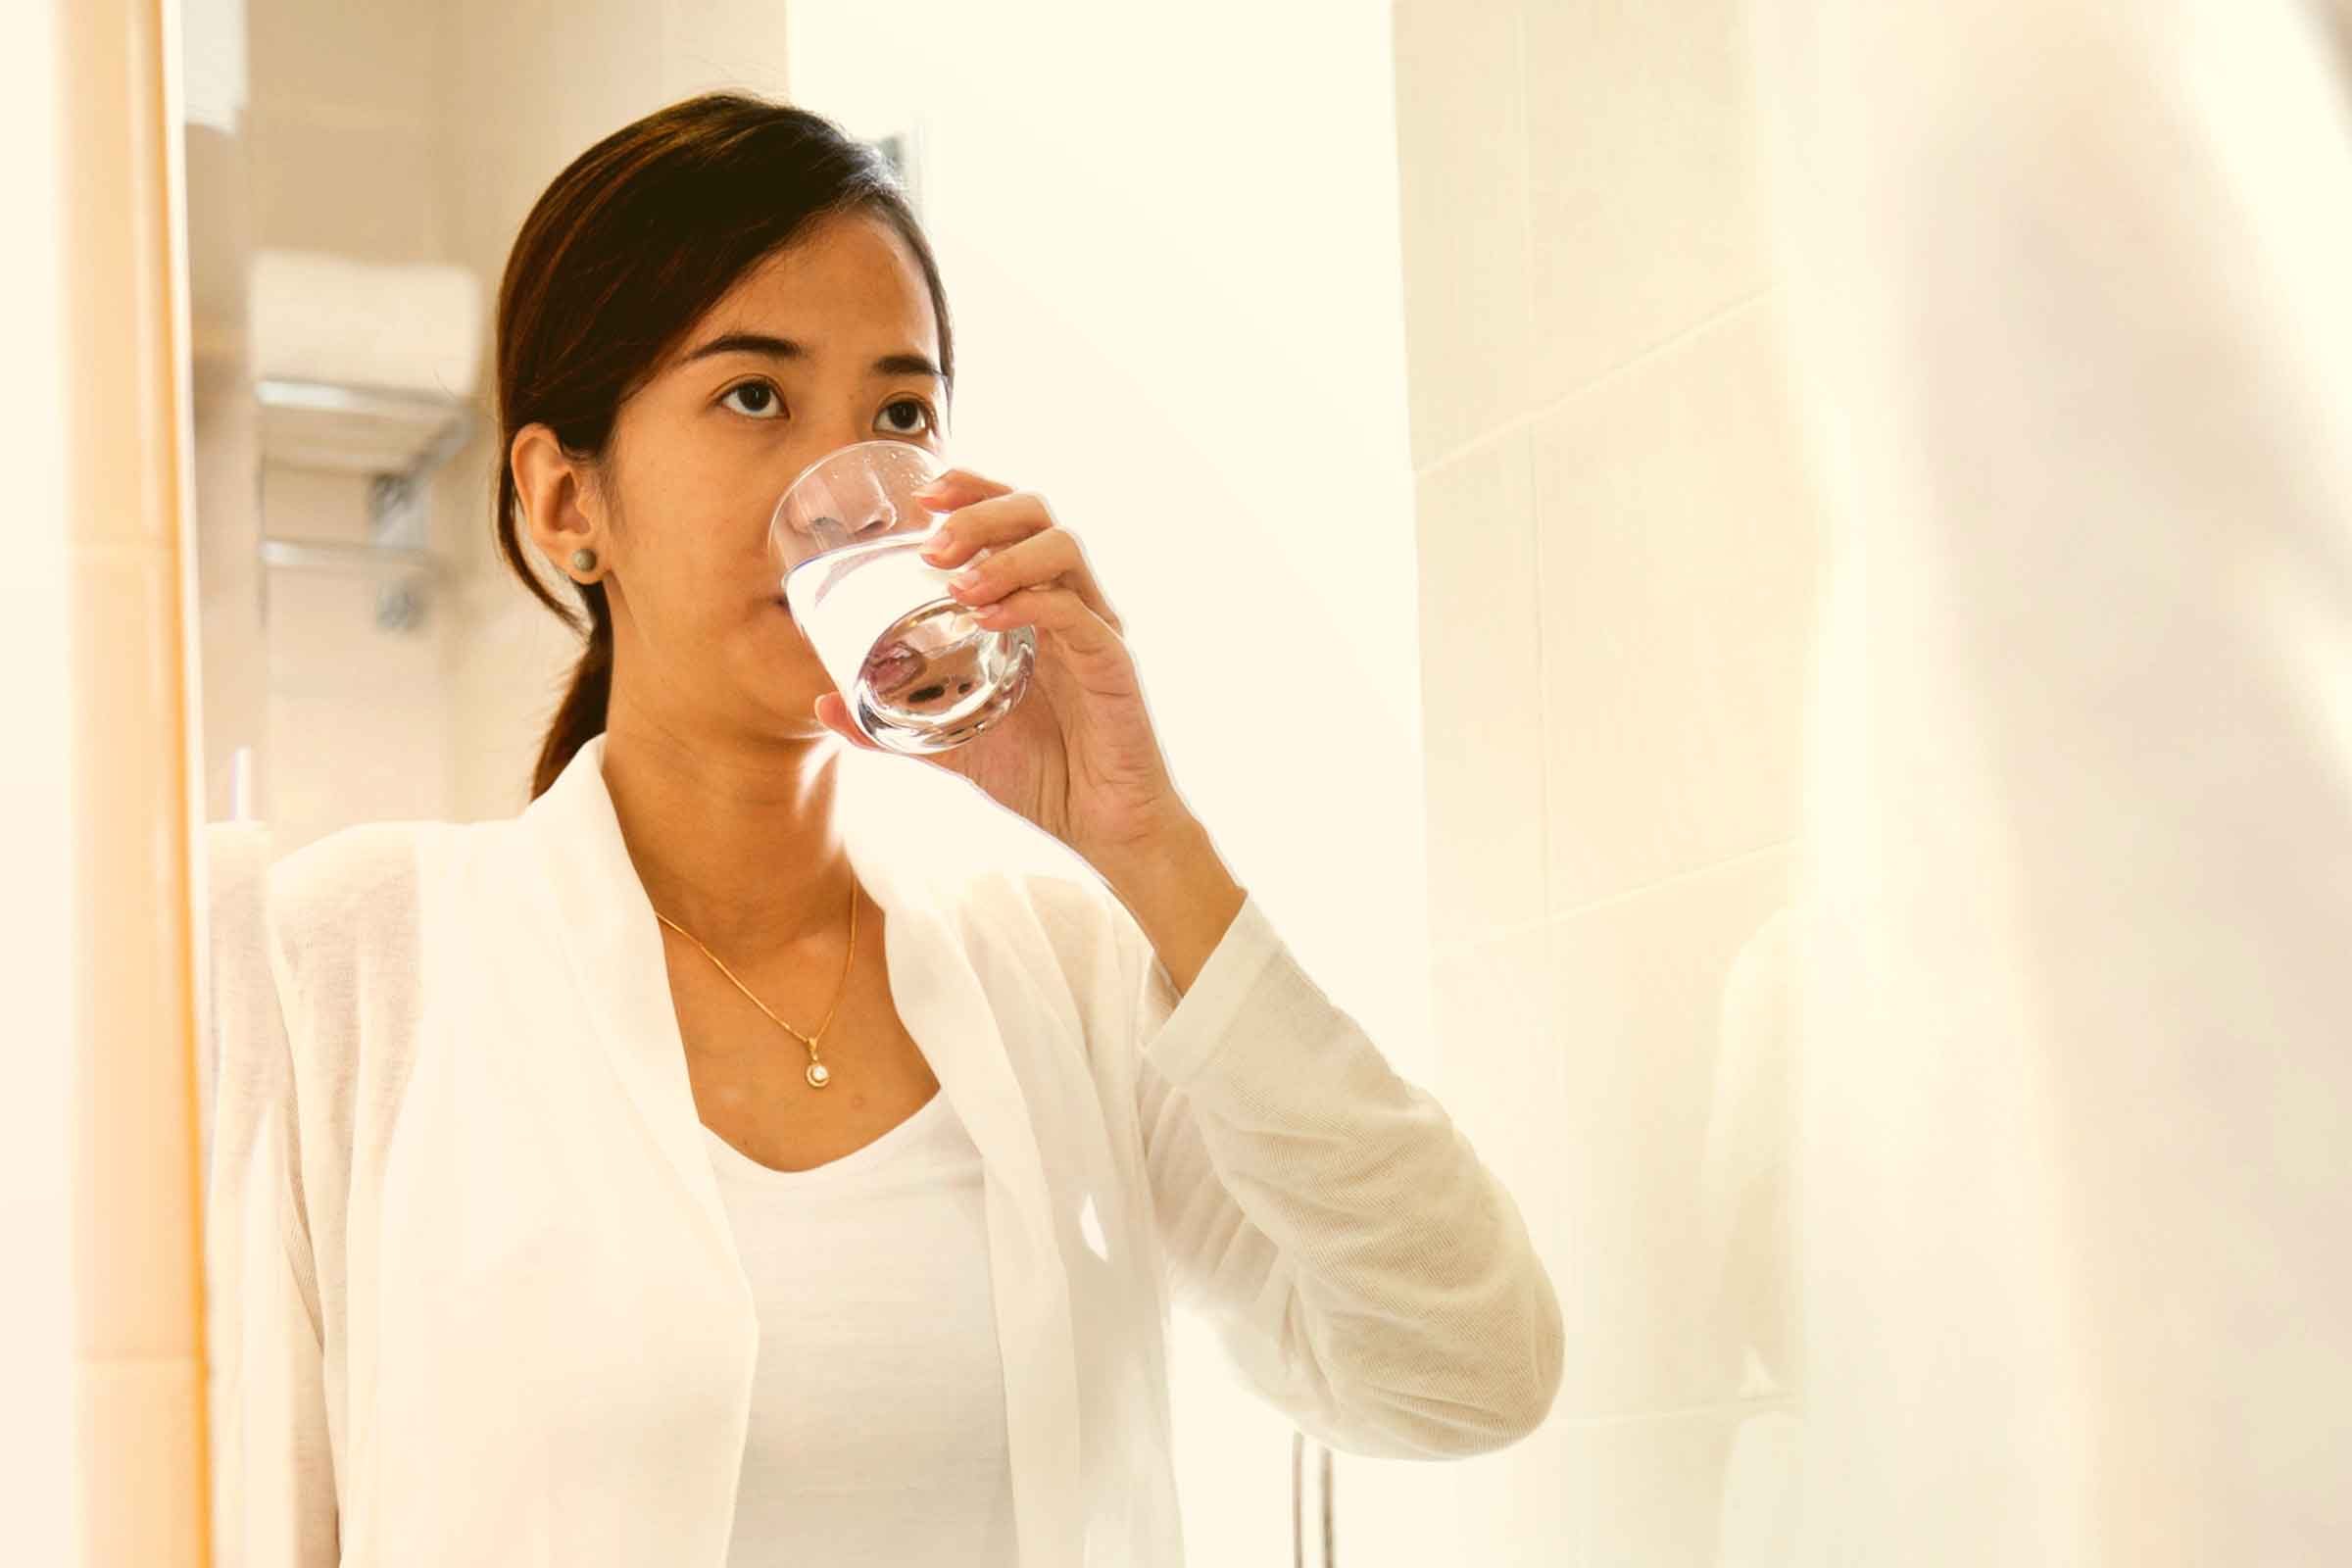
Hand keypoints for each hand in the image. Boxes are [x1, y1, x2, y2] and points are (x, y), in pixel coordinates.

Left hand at [811, 468, 1193, 869]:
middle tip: (930, 545)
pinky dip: (1031, 603)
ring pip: (1063, 548)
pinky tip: (989, 619)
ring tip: (956, 584)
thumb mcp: (954, 745)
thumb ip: (894, 726)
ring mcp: (1095, 628)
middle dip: (979, 512)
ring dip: (1002, 554)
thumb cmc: (1043, 776)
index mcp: (1035, 606)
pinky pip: (1078, 613)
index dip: (973, 491)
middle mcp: (1070, 603)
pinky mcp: (1114, 662)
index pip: (1012, 519)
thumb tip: (823, 703)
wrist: (1105, 827)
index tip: (922, 496)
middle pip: (1037, 514)